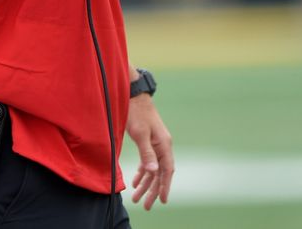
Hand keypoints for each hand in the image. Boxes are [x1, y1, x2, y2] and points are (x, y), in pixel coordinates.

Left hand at [127, 93, 173, 209]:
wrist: (134, 96)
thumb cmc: (137, 113)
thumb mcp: (140, 134)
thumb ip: (147, 153)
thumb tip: (153, 171)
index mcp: (164, 144)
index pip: (167, 170)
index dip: (165, 186)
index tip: (162, 201)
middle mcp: (163, 145)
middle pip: (160, 172)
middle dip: (153, 190)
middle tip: (146, 206)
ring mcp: (156, 143)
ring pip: (153, 168)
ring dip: (145, 183)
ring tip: (136, 198)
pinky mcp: (148, 141)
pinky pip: (148, 161)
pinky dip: (142, 172)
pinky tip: (135, 181)